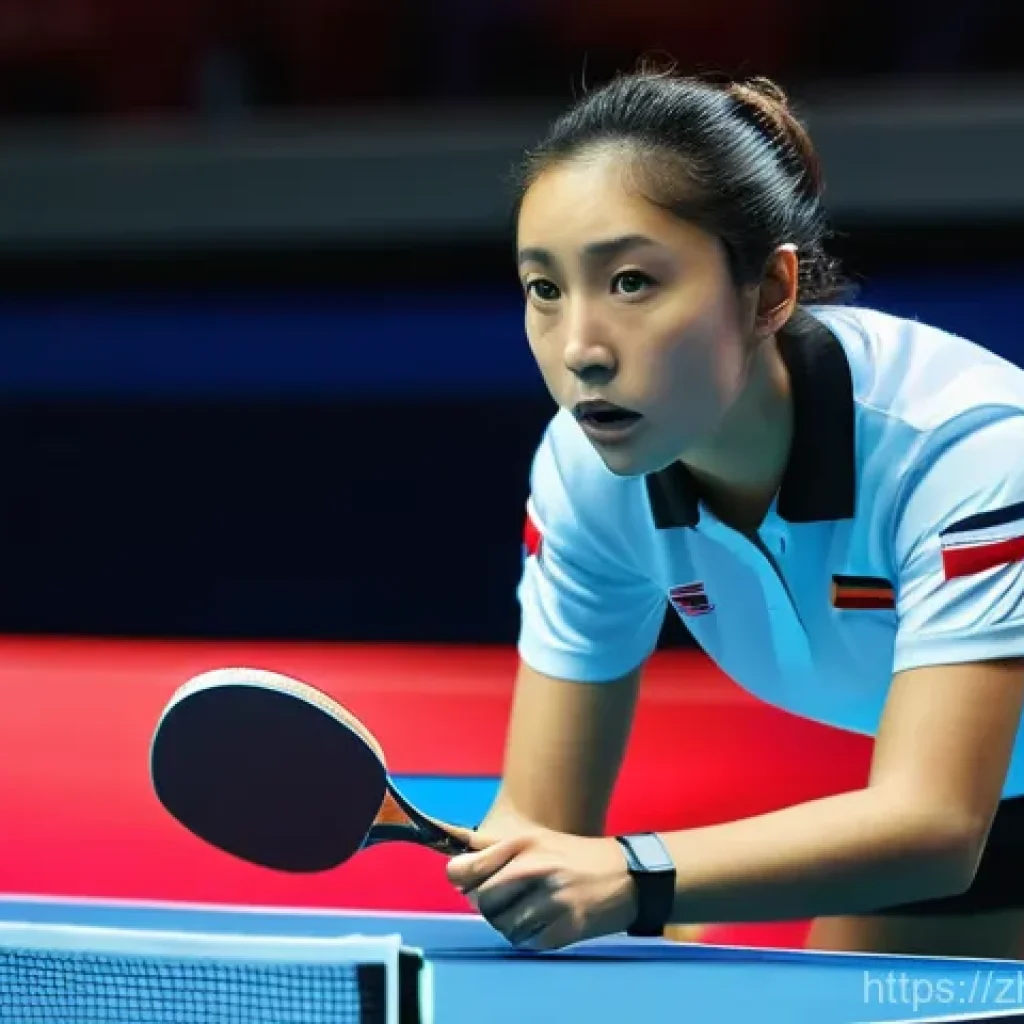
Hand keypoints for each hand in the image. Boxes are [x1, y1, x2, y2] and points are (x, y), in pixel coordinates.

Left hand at [447, 827, 636, 950]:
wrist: (627, 875)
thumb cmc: (573, 855)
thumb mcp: (535, 838)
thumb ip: (493, 847)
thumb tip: (454, 860)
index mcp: (524, 843)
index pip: (466, 868)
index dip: (460, 878)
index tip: (465, 882)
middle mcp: (535, 869)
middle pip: (481, 901)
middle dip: (486, 905)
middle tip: (502, 900)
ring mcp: (551, 900)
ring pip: (501, 926)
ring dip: (507, 923)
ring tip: (525, 910)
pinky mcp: (565, 928)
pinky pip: (525, 942)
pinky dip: (528, 936)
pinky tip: (543, 921)